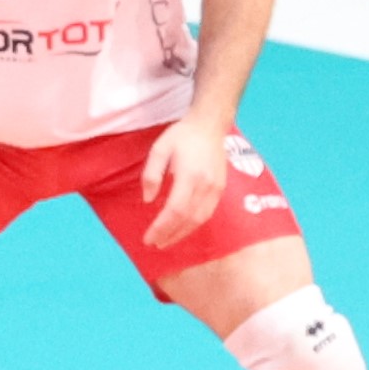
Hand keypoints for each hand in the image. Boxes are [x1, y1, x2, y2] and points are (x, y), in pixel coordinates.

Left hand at [137, 107, 238, 250]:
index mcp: (189, 175)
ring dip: (182, 234)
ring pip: (199, 219)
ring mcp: (216, 188)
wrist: (209, 125)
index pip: (174, 210)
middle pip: (187, 219)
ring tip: (166, 241)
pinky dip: (194, 225)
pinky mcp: (220, 189)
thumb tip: (148, 200)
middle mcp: (205, 185)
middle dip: (169, 235)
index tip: (148, 238)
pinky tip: (182, 229)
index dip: (161, 228)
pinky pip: (207, 213)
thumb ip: (151, 175)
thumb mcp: (159, 150)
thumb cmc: (182, 136)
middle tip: (154, 244)